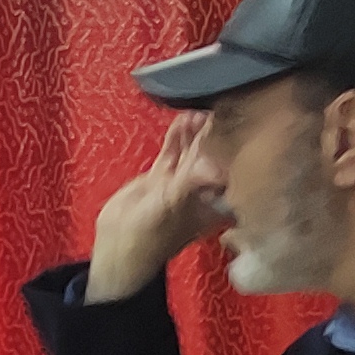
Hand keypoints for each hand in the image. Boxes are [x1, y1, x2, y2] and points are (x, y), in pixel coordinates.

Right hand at [84, 112, 228, 302]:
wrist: (116, 247)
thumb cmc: (148, 238)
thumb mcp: (170, 206)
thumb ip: (190, 182)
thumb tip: (215, 164)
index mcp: (214, 204)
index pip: (231, 169)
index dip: (234, 147)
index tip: (238, 123)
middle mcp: (202, 193)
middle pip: (214, 155)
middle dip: (215, 133)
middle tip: (218, 106)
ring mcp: (181, 184)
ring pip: (192, 151)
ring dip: (195, 131)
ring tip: (199, 107)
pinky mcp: (161, 178)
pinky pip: (172, 152)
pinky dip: (176, 137)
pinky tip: (181, 119)